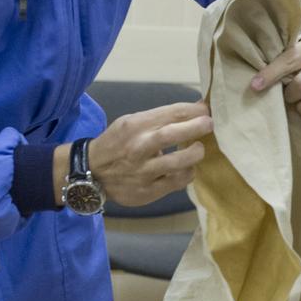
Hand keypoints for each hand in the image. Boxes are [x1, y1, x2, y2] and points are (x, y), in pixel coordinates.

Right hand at [86, 100, 212, 206]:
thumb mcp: (133, 122)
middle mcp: (138, 148)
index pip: (169, 114)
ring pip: (177, 163)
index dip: (193, 111)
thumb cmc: (119, 142)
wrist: (92, 171)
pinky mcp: (147, 191)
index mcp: (135, 126)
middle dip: (194, 127)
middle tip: (209, 124)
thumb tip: (199, 109)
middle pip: (170, 135)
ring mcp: (142, 171)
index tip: (206, 110)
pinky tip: (187, 168)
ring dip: (194, 154)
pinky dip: (187, 174)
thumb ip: (162, 118)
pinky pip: (176, 183)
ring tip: (198, 149)